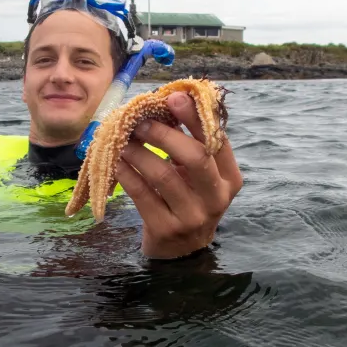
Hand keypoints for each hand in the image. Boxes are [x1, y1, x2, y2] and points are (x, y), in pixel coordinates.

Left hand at [114, 92, 242, 259]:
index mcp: (230, 178)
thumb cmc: (189, 199)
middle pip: (195, 156)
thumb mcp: (200, 175)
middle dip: (165, 134)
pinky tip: (117, 161)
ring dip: (139, 151)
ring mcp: (192, 217)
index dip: (195, 116)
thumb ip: (194, 143)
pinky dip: (127, 173)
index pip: (216, 140)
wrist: (181, 249)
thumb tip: (173, 98)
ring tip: (122, 138)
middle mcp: (216, 198)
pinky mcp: (166, 229)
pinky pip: (142, 194)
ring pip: (163, 175)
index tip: (173, 96)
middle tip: (141, 121)